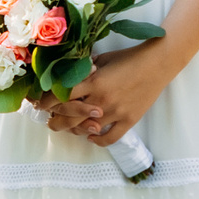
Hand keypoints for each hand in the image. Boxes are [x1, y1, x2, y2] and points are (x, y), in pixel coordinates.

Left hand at [31, 44, 172, 146]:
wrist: (158, 63)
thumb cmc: (130, 57)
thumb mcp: (103, 59)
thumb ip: (85, 69)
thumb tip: (69, 75)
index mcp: (93, 82)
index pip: (61, 96)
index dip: (47, 102)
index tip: (40, 103)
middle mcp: (101, 100)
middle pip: (69, 118)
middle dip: (54, 121)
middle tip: (49, 121)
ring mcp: (115, 112)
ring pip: (86, 130)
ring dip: (74, 130)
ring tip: (68, 128)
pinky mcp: (129, 120)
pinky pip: (110, 138)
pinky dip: (98, 140)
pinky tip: (92, 136)